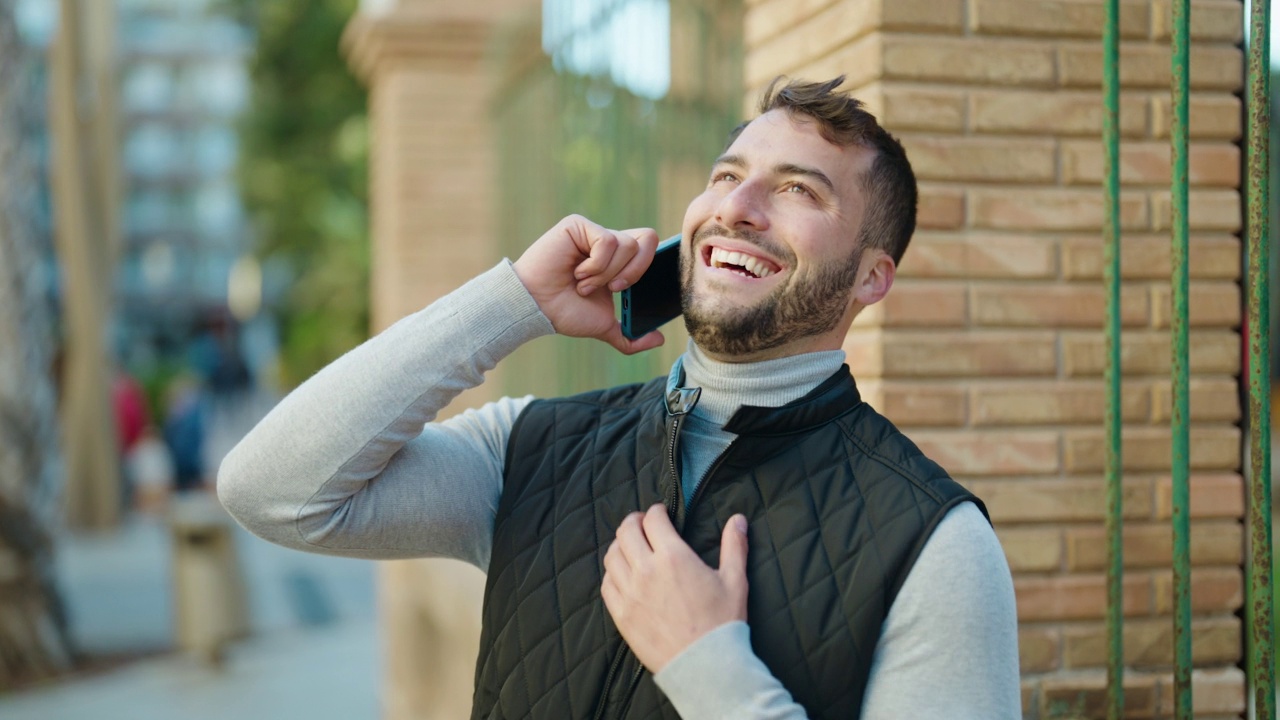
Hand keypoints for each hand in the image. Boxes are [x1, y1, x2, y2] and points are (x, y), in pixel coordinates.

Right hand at [512, 215, 664, 353]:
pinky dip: (596, 265)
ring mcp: (593, 232)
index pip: (650, 249)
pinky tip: (577, 272)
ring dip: (606, 274)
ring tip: (583, 283)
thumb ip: (630, 336)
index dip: (650, 265)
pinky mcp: (579, 225)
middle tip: (614, 289)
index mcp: (618, 261)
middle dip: (635, 271)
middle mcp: (608, 243)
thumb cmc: (564, 312)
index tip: (630, 290)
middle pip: (648, 239)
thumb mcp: (603, 326)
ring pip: (627, 245)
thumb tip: (659, 340)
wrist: (537, 309)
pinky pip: (607, 241)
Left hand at [601, 505, 749, 672]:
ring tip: (631, 547)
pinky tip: (622, 575)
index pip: (653, 520)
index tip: (661, 513)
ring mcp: (630, 594)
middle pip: (626, 532)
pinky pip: (607, 584)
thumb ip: (734, 545)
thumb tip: (738, 519)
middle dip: (634, 522)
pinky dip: (612, 573)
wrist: (706, 666)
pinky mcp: (621, 615)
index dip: (656, 512)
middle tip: (643, 524)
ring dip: (620, 545)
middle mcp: (646, 571)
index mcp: (673, 557)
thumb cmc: (722, 623)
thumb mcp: (735, 580)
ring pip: (612, 556)